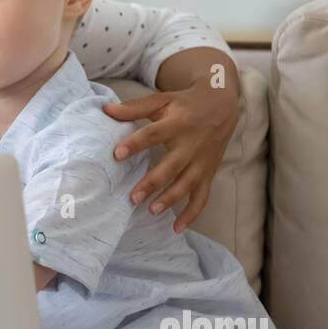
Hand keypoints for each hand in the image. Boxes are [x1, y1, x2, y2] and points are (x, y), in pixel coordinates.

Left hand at [102, 76, 238, 232]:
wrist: (222, 105)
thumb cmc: (185, 103)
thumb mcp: (162, 100)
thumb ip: (134, 107)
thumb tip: (106, 110)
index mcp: (178, 123)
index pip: (154, 134)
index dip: (136, 144)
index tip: (117, 154)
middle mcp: (192, 144)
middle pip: (172, 167)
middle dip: (153, 183)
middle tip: (133, 198)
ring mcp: (202, 161)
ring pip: (187, 184)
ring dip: (170, 199)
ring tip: (151, 210)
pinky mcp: (208, 173)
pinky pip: (202, 197)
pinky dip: (192, 214)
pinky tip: (176, 228)